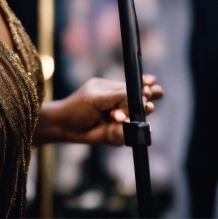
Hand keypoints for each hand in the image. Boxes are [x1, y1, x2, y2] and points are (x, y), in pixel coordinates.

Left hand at [37, 75, 162, 145]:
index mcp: (113, 90)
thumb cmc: (77, 107)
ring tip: (129, 114)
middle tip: (151, 102)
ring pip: (135, 120)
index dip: (144, 85)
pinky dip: (121, 132)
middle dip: (146, 102)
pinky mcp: (117, 135)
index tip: (153, 83)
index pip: (133, 86)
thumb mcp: (96, 98)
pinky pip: (126, 135)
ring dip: (133, 117)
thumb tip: (138, 95)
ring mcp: (119, 120)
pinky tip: (111, 127)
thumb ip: (117, 96)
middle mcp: (119, 104)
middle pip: (139, 103)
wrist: (65, 127)